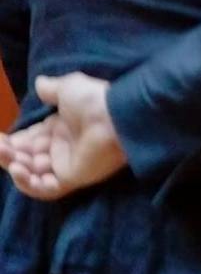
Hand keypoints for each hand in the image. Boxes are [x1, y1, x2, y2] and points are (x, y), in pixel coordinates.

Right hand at [0, 73, 127, 200]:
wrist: (115, 116)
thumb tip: (39, 83)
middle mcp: (59, 148)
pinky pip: (44, 189)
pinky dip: (27, 183)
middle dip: (8, 154)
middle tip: (0, 147)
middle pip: (25, 158)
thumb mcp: (68, 88)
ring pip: (30, 174)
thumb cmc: (93, 100)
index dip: (11, 141)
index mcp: (58, 129)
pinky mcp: (71, 179)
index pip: (27, 140)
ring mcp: (65, 165)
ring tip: (9, 156)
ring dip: (14, 167)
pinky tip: (18, 169)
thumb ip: (52, 89)